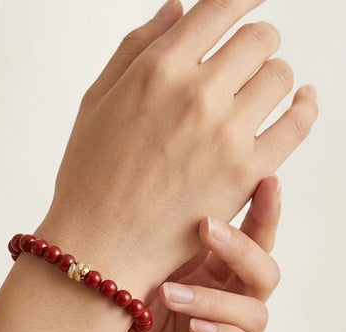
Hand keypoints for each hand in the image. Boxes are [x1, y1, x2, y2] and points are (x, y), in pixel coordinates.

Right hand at [36, 0, 316, 299]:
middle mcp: (196, 94)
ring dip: (271, 77)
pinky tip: (302, 101)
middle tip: (243, 61)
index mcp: (156, 70)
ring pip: (280, 76)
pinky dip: (305, 107)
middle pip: (259, 39)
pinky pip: (298, 123)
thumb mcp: (95, 102)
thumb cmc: (89, 177)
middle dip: (254, 45)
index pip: (220, 7)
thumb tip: (178, 8)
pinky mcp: (246, 173)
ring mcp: (225, 135)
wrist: (98, 245)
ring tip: (256, 92)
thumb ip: (136, 49)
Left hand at [64, 175, 281, 331]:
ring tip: (169, 295)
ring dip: (214, 296)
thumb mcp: (119, 285)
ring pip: (254, 309)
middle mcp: (220, 304)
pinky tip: (194, 328)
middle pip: (260, 267)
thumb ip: (141, 248)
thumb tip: (137, 189)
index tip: (264, 179)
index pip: (241, 238)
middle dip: (240, 244)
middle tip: (205, 227)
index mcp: (201, 276)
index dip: (260, 209)